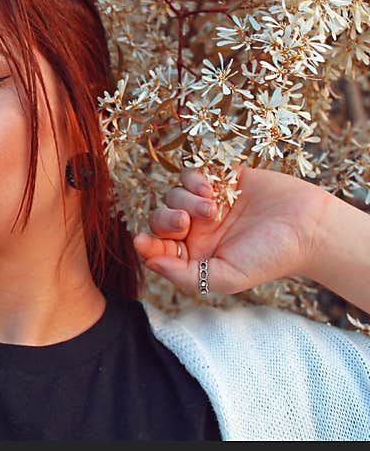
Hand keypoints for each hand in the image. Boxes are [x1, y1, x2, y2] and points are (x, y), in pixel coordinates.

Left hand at [132, 164, 331, 295]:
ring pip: (174, 194)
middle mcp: (197, 229)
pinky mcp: (221, 179)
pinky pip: (192, 174)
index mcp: (194, 254)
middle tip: (184, 222)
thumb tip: (150, 263)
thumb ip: (184, 274)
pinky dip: (195, 179)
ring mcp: (208, 202)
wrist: (309, 228)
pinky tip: (215, 189)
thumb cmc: (270, 258)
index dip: (147, 244)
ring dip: (186, 199)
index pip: (158, 248)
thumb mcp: (226, 277)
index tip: (141, 241)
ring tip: (214, 208)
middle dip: (165, 218)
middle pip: (160, 218)